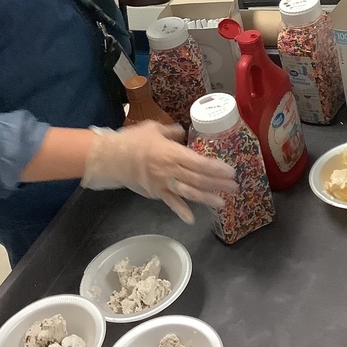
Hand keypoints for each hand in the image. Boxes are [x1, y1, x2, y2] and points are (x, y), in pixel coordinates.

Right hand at [81, 122, 237, 223]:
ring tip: (222, 203)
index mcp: (172, 153)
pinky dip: (181, 211)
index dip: (216, 168)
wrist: (111, 158)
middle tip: (235, 188)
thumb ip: (172, 131)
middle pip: (199, 179)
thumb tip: (183, 132)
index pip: (199, 162)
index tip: (230, 172)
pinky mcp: (155, 193)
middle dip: (218, 184)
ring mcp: (163, 184)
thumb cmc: (133, 140)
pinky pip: (170, 203)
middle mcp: (171, 170)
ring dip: (206, 198)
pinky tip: (191, 218)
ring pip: (189, 193)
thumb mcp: (154, 128)